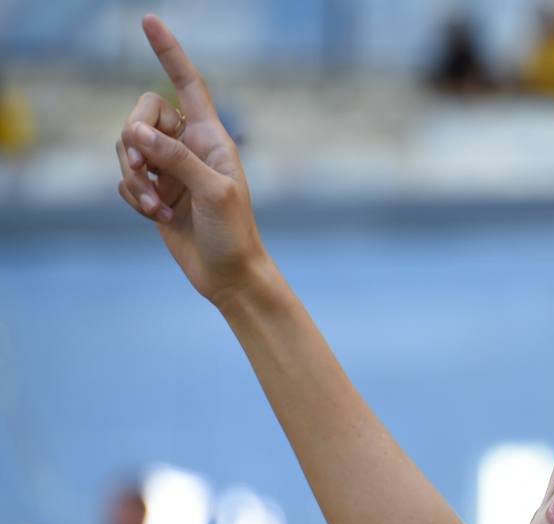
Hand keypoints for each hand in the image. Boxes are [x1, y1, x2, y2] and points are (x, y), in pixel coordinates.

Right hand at [115, 15, 270, 304]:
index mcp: (211, 136)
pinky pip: (125, 179)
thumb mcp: (212, 192)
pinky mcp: (155, 191)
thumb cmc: (234, 233)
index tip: (149, 21)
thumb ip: (176, 159)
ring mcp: (170, 168)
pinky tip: (156, 216)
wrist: (229, 275)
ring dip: (133, 176)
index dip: (170, 53)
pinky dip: (133, 195)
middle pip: (141, 114)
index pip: (188, 84)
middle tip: (144, 171)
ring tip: (156, 206)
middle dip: (133, 141)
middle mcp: (189, 145)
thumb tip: (134, 133)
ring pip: (127, 148)